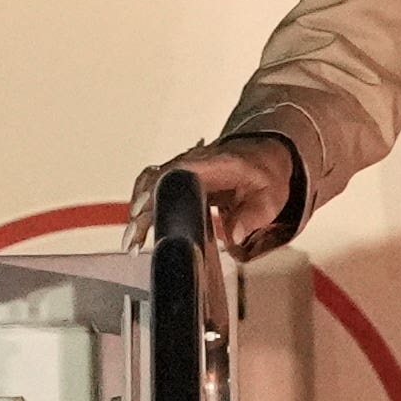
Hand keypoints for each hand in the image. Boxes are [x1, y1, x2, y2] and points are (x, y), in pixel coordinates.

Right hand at [140, 136, 293, 256]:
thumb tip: (235, 235)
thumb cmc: (264, 176)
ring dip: (137, 213)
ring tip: (132, 242)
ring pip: (148, 185)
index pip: (178, 173)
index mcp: (213, 165)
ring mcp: (180, 168)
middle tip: (134, 240)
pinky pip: (151, 189)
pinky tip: (137, 233)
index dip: (159, 190)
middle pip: (155, 182)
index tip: (145, 210)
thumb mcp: (269, 198)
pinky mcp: (175, 178)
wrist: (262, 158)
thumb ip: (253, 216)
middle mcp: (190, 163)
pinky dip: (141, 209)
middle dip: (142, 212)